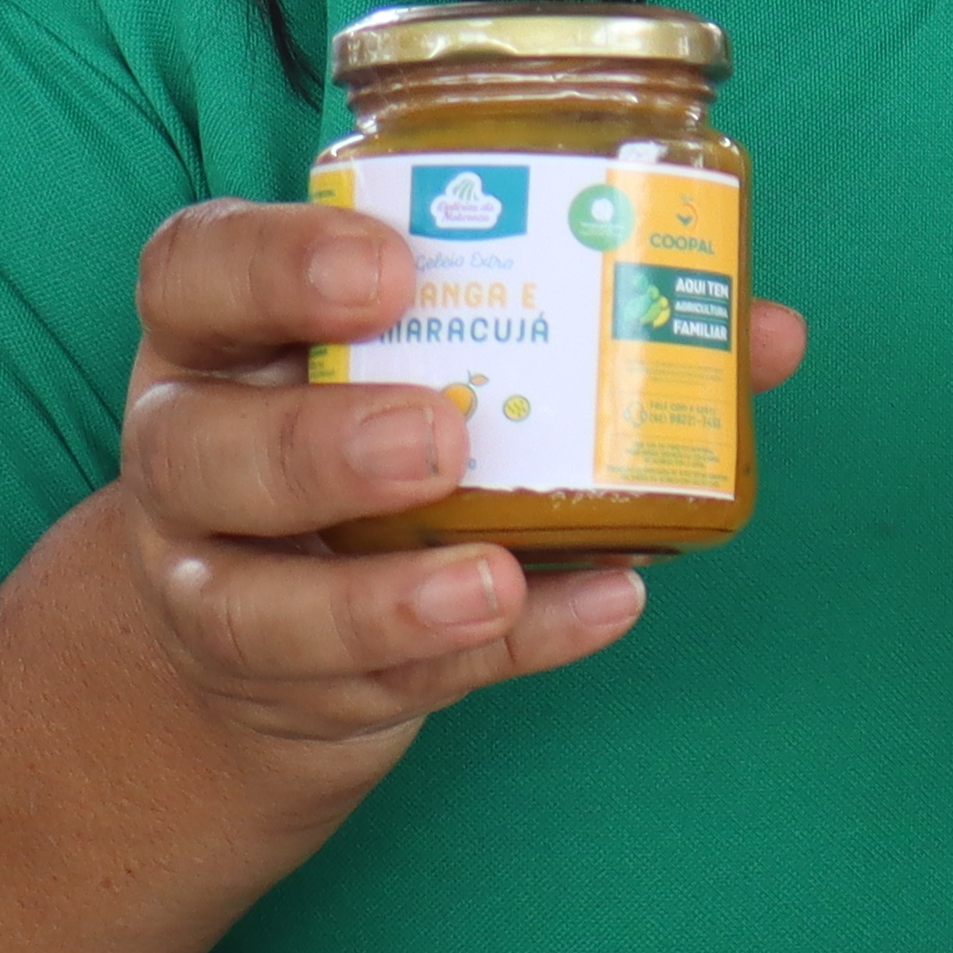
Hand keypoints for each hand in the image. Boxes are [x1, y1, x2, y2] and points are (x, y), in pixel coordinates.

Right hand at [101, 200, 809, 769]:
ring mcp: (216, 586)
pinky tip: (595, 612)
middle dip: (319, 448)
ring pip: (254, 607)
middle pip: (199, 451)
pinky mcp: (282, 688)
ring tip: (495, 579)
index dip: (275, 264)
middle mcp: (187, 455)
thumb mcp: (433, 361)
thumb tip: (765, 332)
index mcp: (220, 337)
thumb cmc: (374, 431)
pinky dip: (500, 654)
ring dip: (384, 601)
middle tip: (439, 439)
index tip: (390, 268)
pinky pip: (376, 684)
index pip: (195, 272)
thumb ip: (589, 330)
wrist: (275, 621)